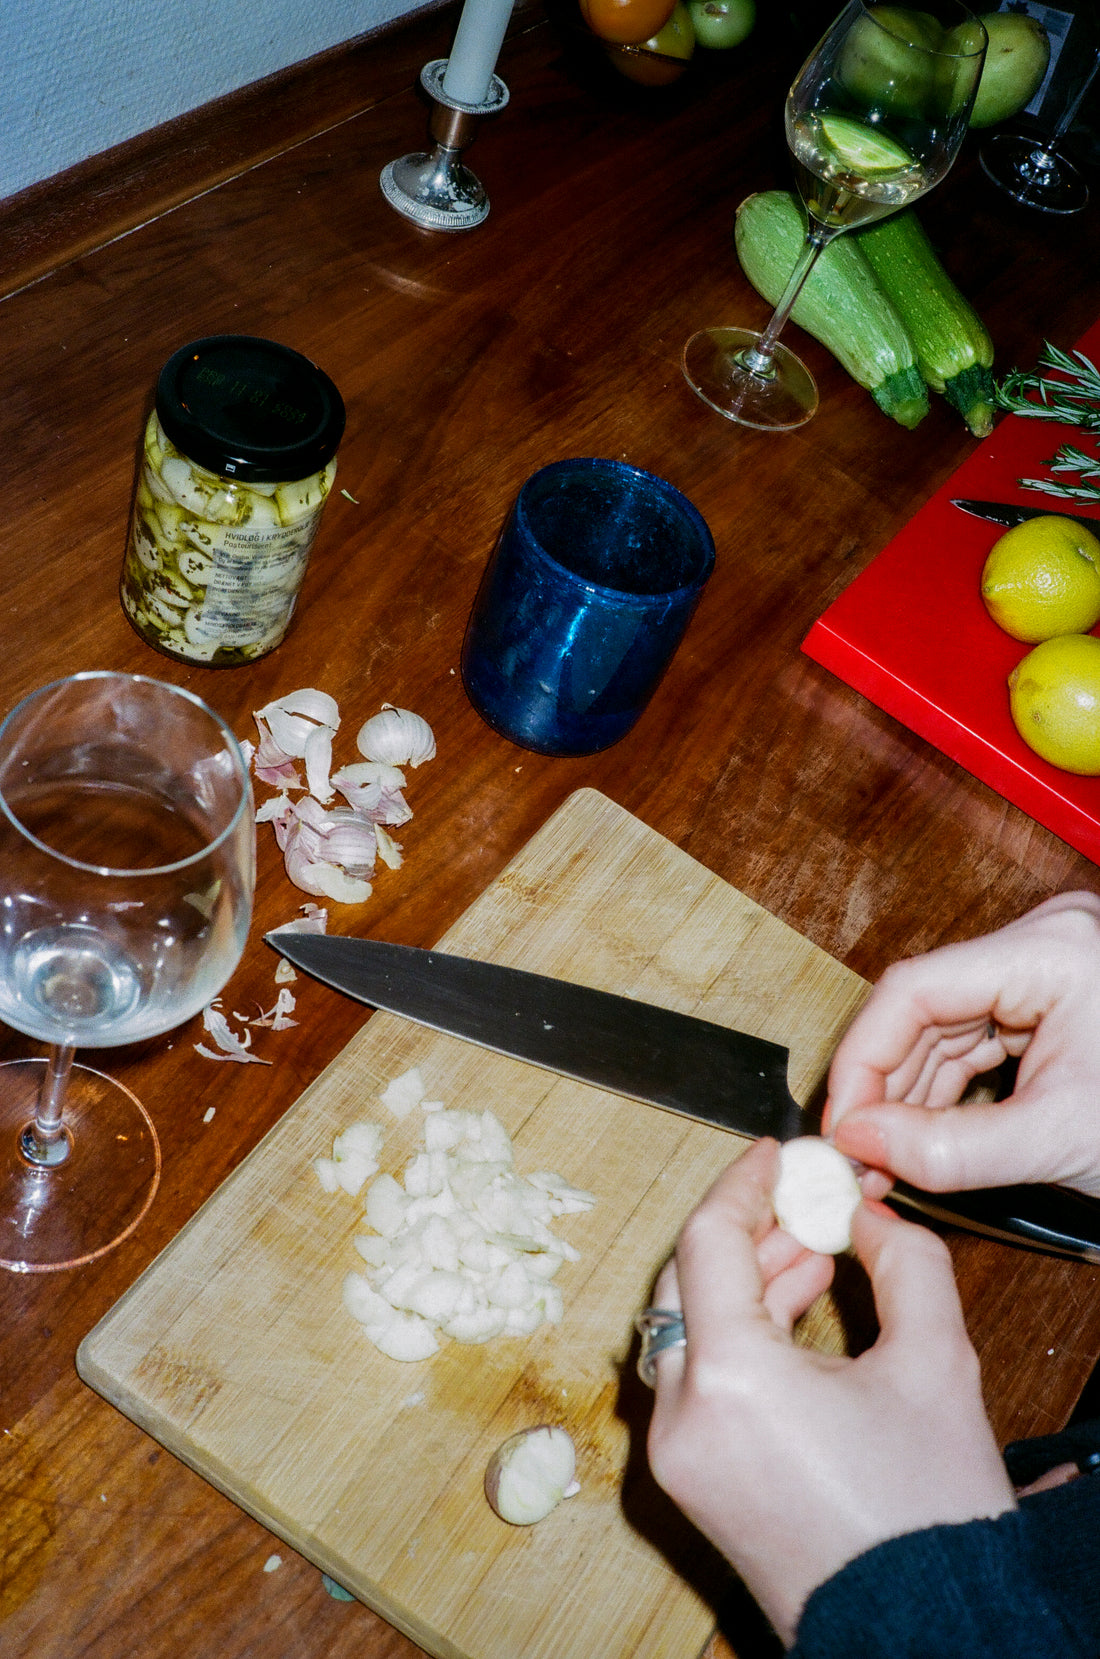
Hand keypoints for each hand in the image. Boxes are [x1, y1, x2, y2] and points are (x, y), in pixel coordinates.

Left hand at [645, 1140, 1014, 1646]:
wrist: (919, 1630)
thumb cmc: (924, 1517)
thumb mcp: (935, 1365)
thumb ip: (905, 1262)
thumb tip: (866, 1214)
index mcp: (731, 1379)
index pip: (709, 1242)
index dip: (743, 1185)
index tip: (774, 1155)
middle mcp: (684, 1415)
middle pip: (686, 1281)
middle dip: (745, 1231)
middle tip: (801, 1202)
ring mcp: (677, 1453)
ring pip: (686, 1329)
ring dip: (741, 1281)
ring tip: (812, 1252)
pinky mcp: (690, 1480)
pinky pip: (696, 1378)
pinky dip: (734, 1334)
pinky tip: (794, 1312)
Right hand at [825, 892, 1099, 1199]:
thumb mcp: (1057, 1141)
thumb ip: (948, 1148)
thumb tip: (859, 1144)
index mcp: (1050, 951)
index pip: (914, 990)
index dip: (862, 1059)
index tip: (840, 1123)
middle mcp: (1042, 943)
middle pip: (924, 1008)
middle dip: (885, 1087)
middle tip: (856, 1154)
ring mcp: (1046, 967)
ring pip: (944, 1028)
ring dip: (911, 1096)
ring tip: (885, 1160)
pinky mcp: (1050, 998)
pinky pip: (976, 1040)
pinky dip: (948, 1091)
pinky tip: (923, 1136)